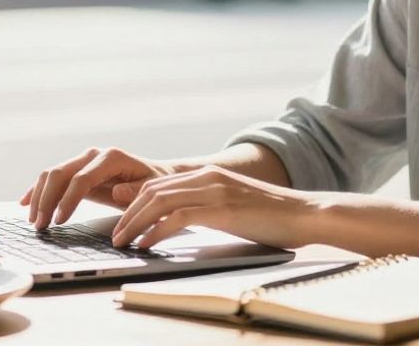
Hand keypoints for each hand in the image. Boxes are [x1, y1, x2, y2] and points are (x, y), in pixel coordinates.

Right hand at [20, 147, 175, 229]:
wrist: (156, 175)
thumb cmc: (154, 184)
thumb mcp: (152, 190)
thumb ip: (135, 191)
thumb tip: (116, 191)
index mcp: (111, 158)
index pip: (82, 178)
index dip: (68, 199)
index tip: (59, 220)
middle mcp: (93, 155)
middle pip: (60, 173)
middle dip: (47, 200)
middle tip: (41, 225)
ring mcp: (83, 161)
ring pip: (52, 174)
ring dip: (39, 197)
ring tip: (35, 222)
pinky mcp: (77, 171)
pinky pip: (53, 178)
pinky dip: (37, 190)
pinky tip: (25, 203)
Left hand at [110, 165, 318, 250]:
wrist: (304, 213)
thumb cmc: (272, 216)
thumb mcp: (232, 205)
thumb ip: (207, 207)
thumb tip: (179, 223)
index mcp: (208, 174)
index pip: (159, 184)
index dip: (135, 202)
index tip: (122, 221)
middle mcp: (207, 176)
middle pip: (152, 190)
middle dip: (128, 213)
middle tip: (114, 234)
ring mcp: (214, 190)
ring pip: (159, 202)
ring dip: (135, 223)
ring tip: (123, 241)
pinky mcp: (221, 209)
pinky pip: (177, 218)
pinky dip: (156, 231)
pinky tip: (147, 244)